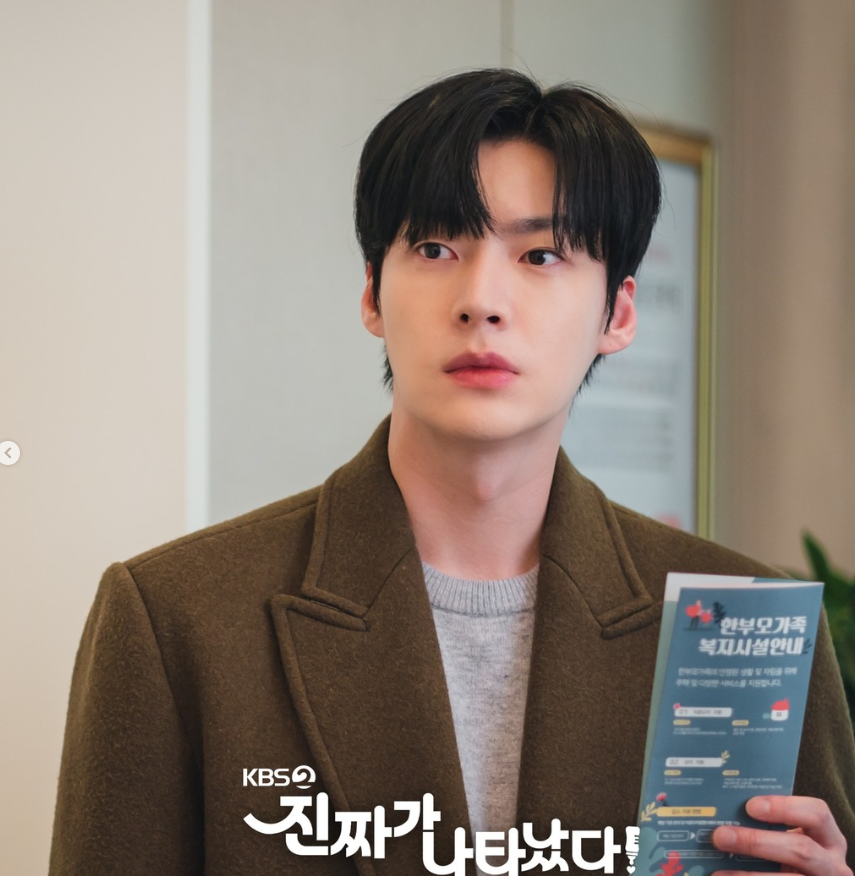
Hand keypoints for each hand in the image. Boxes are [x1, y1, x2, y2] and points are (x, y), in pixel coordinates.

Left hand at [711, 795, 850, 875]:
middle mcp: (832, 864)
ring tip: (719, 872)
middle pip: (801, 850)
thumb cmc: (788, 852)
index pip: (816, 813)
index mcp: (828, 837)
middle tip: (720, 836)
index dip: (784, 808)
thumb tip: (723, 813)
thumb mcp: (788, 837)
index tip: (750, 806)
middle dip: (756, 843)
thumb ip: (768, 825)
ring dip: (749, 875)